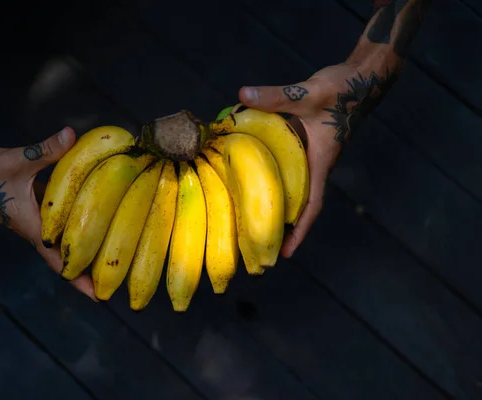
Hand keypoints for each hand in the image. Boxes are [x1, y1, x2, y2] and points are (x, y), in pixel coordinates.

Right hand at [0, 127, 96, 299]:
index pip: (60, 261)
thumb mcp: (17, 161)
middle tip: (113, 279)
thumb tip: (73, 135)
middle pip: (65, 257)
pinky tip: (88, 207)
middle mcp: (36, 229)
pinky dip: (71, 218)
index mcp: (35, 228)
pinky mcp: (29, 207)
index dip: (79, 281)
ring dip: (80, 245)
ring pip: (61, 238)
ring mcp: (32, 219)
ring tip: (106, 249)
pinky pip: (56, 219)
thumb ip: (46, 150)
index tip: (100, 299)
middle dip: (86, 270)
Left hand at [238, 62, 367, 257]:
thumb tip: (242, 95)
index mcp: (320, 162)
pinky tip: (254, 172)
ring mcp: (313, 155)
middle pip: (301, 203)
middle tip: (259, 242)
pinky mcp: (308, 142)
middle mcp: (317, 164)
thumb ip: (276, 96)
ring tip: (252, 215)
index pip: (311, 206)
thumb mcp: (307, 94)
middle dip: (284, 225)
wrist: (363, 77)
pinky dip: (276, 174)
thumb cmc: (342, 89)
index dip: (300, 232)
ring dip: (279, 201)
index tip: (285, 255)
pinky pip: (291, 166)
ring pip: (295, 186)